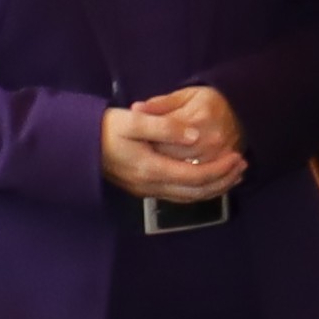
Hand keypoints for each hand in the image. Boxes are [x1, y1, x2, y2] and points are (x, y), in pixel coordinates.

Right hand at [99, 86, 248, 203]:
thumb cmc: (104, 128)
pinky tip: (207, 179)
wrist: (75, 144)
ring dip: (214, 187)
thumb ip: (165, 127)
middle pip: (196, 192)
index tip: (238, 157)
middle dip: (224, 180)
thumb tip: (195, 136)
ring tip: (233, 174)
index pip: (196, 177)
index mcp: (150, 169)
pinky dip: (198, 189)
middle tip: (243, 166)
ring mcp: (145, 190)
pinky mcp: (142, 188)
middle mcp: (150, 185)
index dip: (221, 170)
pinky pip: (177, 194)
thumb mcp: (134, 121)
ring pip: (188, 197)